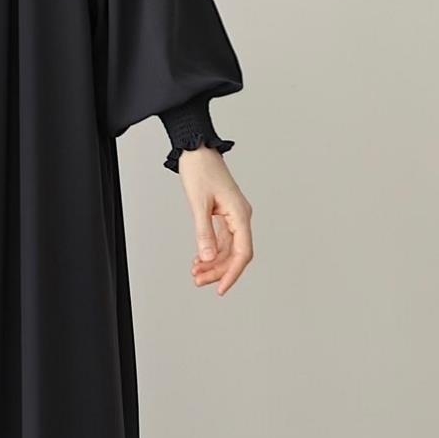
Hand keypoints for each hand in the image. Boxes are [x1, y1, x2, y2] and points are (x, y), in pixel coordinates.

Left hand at [177, 147, 252, 295]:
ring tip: (195, 273)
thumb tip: (208, 258)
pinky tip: (199, 260)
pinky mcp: (224, 213)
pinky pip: (222, 239)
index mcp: (241, 214)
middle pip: (235, 254)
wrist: (196, 149)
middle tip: (198, 281)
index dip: (232, 273)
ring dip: (213, 263)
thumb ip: (204, 232)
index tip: (220, 288)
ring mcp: (233, 216)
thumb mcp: (199, 204)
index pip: (243, 252)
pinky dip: (211, 250)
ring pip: (228, 248)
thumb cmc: (200, 170)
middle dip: (218, 270)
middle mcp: (241, 217)